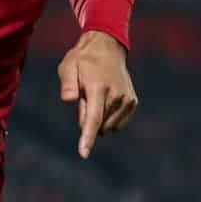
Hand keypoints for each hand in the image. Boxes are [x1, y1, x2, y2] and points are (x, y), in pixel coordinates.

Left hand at [58, 30, 137, 157]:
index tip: (83, 154)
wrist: (107, 47)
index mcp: (98, 88)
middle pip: (98, 124)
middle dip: (87, 117)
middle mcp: (116, 96)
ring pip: (108, 126)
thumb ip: (67, 84)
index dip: (87, 138)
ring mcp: (126, 100)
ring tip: (96, 94)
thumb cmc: (83, 59)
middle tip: (84, 95)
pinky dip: (108, 118)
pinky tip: (106, 100)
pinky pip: (118, 123)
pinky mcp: (132, 102)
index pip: (93, 119)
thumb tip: (68, 100)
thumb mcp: (68, 66)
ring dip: (99, 118)